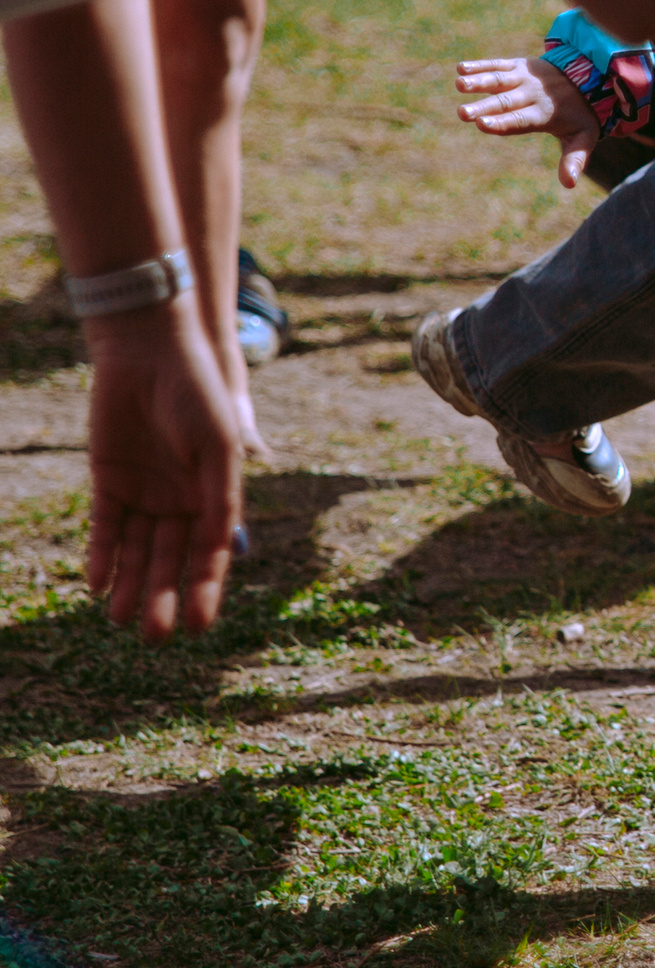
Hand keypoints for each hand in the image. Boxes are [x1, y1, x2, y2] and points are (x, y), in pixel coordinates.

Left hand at [84, 304, 241, 640]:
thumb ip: (218, 493)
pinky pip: (104, 527)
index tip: (201, 627)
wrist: (148, 352)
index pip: (210, 552)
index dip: (206, 589)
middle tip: (156, 637)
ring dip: (130, 586)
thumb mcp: (217, 443)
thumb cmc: (196, 391)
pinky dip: (101, 555)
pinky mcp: (109, 481)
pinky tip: (97, 584)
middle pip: (170, 559)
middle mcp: (180, 497)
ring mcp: (144, 491)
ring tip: (120, 622)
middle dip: (164, 598)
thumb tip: (223, 547)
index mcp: (216, 490)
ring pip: (136, 551)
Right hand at [457, 56, 602, 188]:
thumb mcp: (584, 137)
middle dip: (483, 107)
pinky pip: (498, 64)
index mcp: (544, 113)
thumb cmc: (579, 114)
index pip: (521, 120)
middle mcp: (532, 94)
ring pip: (499, 79)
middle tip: (463, 113)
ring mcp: (524, 77)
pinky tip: (460, 68)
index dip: (502, 123)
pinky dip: (481, 65)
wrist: (588, 76)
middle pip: (505, 102)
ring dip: (479, 81)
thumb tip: (570, 185)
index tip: (482, 124)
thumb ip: (575, 159)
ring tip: (459, 84)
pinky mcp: (518, 65)